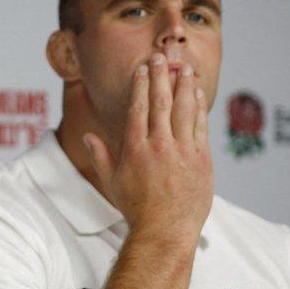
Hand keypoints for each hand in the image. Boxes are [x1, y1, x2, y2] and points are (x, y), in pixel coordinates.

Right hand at [83, 53, 212, 240]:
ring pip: (184, 109)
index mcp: (135, 149)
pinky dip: (199, 106)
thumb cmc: (136, 209)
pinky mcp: (201, 159)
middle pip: (161, 102)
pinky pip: (201, 126)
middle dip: (161, 76)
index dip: (141, 85)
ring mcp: (183, 151)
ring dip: (184, 85)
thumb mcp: (112, 182)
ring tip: (184, 67)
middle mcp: (159, 146)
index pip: (138, 108)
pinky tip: (197, 93)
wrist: (165, 231)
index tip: (143, 69)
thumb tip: (88, 136)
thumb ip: (101, 156)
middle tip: (162, 57)